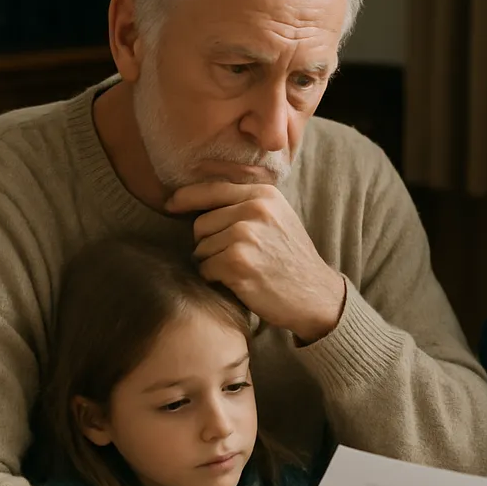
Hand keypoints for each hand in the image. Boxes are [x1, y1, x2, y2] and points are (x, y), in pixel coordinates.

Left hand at [166, 181, 345, 342]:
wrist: (316, 295)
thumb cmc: (292, 260)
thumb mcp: (278, 219)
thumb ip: (247, 204)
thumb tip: (198, 199)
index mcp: (264, 195)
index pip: (212, 190)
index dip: (185, 198)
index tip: (170, 205)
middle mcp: (255, 210)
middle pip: (201, 224)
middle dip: (209, 243)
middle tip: (235, 258)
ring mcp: (246, 236)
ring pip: (201, 248)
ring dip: (213, 263)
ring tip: (242, 270)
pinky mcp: (238, 263)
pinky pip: (205, 269)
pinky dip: (216, 279)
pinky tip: (239, 282)